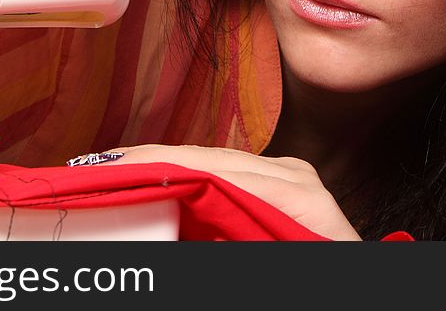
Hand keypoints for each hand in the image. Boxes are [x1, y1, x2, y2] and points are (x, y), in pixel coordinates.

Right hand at [102, 144, 360, 240]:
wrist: (352, 286)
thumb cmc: (318, 263)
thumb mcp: (271, 252)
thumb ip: (217, 226)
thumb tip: (162, 217)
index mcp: (295, 192)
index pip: (210, 169)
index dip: (156, 167)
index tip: (108, 170)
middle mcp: (291, 172)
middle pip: (206, 159)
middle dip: (149, 163)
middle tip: (93, 170)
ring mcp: (287, 174)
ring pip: (210, 162)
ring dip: (162, 167)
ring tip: (113, 172)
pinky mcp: (279, 184)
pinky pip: (224, 173)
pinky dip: (186, 176)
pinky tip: (153, 178)